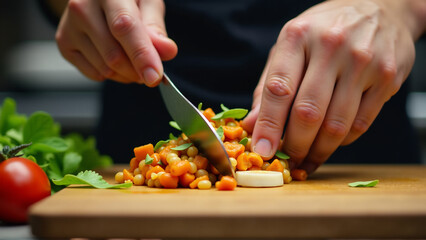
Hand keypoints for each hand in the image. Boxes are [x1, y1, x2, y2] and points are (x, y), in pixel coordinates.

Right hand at [56, 0, 176, 85]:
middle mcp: (82, 7)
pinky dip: (112, 75)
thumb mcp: (148, 3)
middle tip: (151, 70)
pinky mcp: (64, 43)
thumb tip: (167, 51)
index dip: (141, 55)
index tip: (154, 77)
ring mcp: (69, 26)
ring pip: (105, 69)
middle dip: (138, 71)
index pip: (124, 27)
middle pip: (114, 55)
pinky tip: (116, 60)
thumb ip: (157, 27)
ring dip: (128, 75)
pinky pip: (95, 74)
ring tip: (134, 61)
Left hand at [243, 0, 422, 172]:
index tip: (261, 151)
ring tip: (306, 160)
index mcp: (298, 36)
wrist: (381, 7)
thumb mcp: (289, 46)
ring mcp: (363, 62)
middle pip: (308, 112)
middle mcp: (331, 46)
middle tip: (287, 161)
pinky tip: (331, 141)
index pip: (278, 89)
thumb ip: (268, 86)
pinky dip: (342, 141)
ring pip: (336, 125)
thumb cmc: (325, 30)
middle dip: (294, 146)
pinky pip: (360, 124)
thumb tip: (251, 125)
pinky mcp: (388, 77)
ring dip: (318, 151)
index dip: (268, 126)